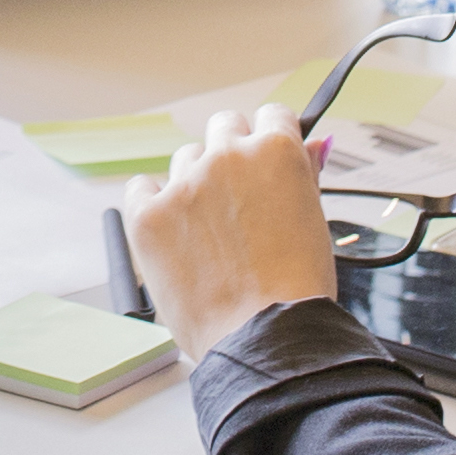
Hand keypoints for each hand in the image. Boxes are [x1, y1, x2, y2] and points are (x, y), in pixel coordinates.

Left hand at [121, 106, 347, 358]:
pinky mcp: (148, 215)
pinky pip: (141, 187)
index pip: (271, 116)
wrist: (266, 338)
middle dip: (232, 154)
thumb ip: (306, 175)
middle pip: (224, 127)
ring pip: (185, 158)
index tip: (265, 162)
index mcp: (276, 151)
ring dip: (196, 182)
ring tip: (210, 232)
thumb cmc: (296, 291)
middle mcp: (228, 156)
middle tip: (238, 198)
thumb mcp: (314, 221)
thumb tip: (312, 144)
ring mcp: (184, 184)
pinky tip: (170, 230)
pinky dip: (152, 203)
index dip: (269, 141)